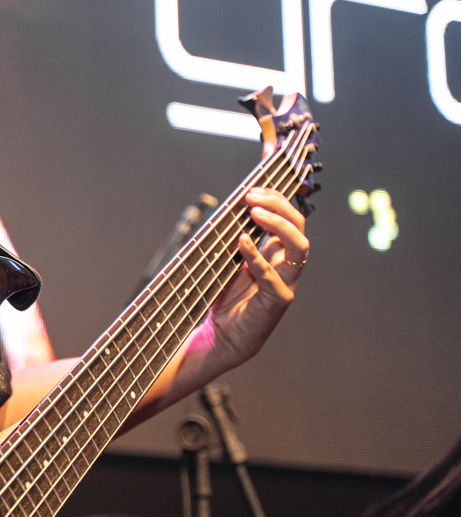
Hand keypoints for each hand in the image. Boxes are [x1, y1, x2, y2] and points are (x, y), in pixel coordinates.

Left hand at [205, 187, 308, 369]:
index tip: (258, 180)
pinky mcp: (277, 302)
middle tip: (253, 196)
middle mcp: (286, 263)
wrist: (217, 336)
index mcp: (276, 250)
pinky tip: (242, 242)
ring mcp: (286, 282)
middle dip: (280, 205)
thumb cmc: (221, 296)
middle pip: (299, 226)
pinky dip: (259, 257)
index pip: (288, 216)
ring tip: (255, 211)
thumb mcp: (224, 258)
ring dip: (278, 225)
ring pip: (300, 247)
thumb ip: (231, 234)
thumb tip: (228, 204)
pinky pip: (275, 276)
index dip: (280, 195)